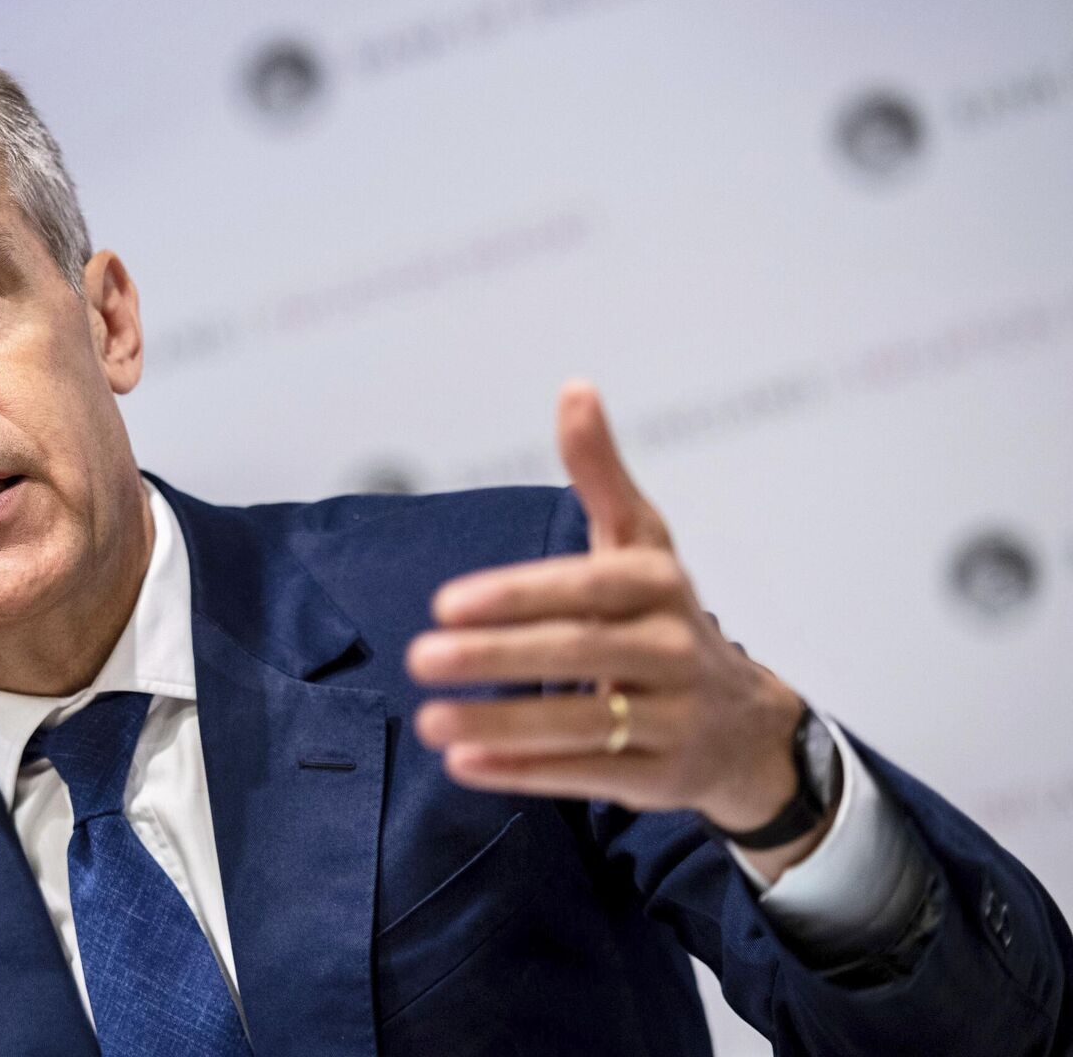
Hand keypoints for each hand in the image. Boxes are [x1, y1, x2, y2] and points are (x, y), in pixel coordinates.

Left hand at [407, 382, 823, 875]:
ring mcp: (673, 717)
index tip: (445, 603)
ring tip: (429, 722)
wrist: (745, 724)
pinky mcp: (661, 777)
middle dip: (496, 657)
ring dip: (502, 725)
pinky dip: (525, 773)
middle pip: (580, 652)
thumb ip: (600, 474)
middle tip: (419, 657)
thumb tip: (575, 388)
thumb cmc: (664, 618)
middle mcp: (674, 648)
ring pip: (583, 722)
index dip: (519, 595)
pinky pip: (589, 775)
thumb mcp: (639, 543)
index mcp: (659, 583)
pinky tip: (465, 765)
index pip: (588, 586)